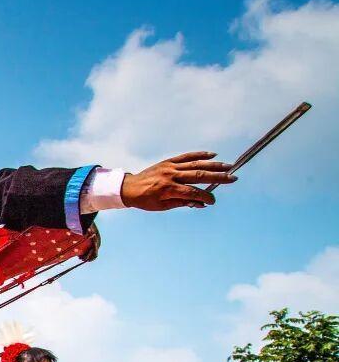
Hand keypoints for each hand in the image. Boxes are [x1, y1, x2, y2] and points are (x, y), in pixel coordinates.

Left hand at [121, 152, 235, 210]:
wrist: (129, 188)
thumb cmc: (146, 200)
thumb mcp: (162, 206)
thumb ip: (182, 203)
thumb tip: (201, 203)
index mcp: (168, 189)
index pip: (193, 193)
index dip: (205, 197)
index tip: (213, 201)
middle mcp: (171, 176)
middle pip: (199, 176)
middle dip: (217, 177)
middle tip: (233, 178)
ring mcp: (170, 167)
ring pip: (196, 164)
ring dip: (213, 165)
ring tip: (228, 166)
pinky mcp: (168, 161)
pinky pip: (186, 156)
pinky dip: (200, 155)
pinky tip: (212, 155)